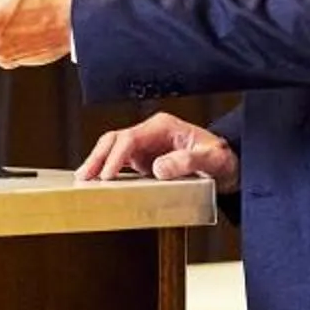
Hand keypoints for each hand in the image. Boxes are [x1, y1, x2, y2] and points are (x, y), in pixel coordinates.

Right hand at [77, 112, 238, 191]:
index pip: (131, 137)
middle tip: (84, 176)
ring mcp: (145, 146)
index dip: (116, 156)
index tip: (107, 175)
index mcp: (164, 127)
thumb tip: (159, 168)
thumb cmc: (221, 159)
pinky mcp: (143, 160)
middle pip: (115, 140)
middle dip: (97, 157)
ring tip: (83, 180)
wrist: (226, 166)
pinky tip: (97, 183)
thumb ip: (187, 161)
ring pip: (112, 149)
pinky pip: (119, 162)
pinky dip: (106, 170)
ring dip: (97, 163)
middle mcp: (150, 133)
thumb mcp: (212, 160)